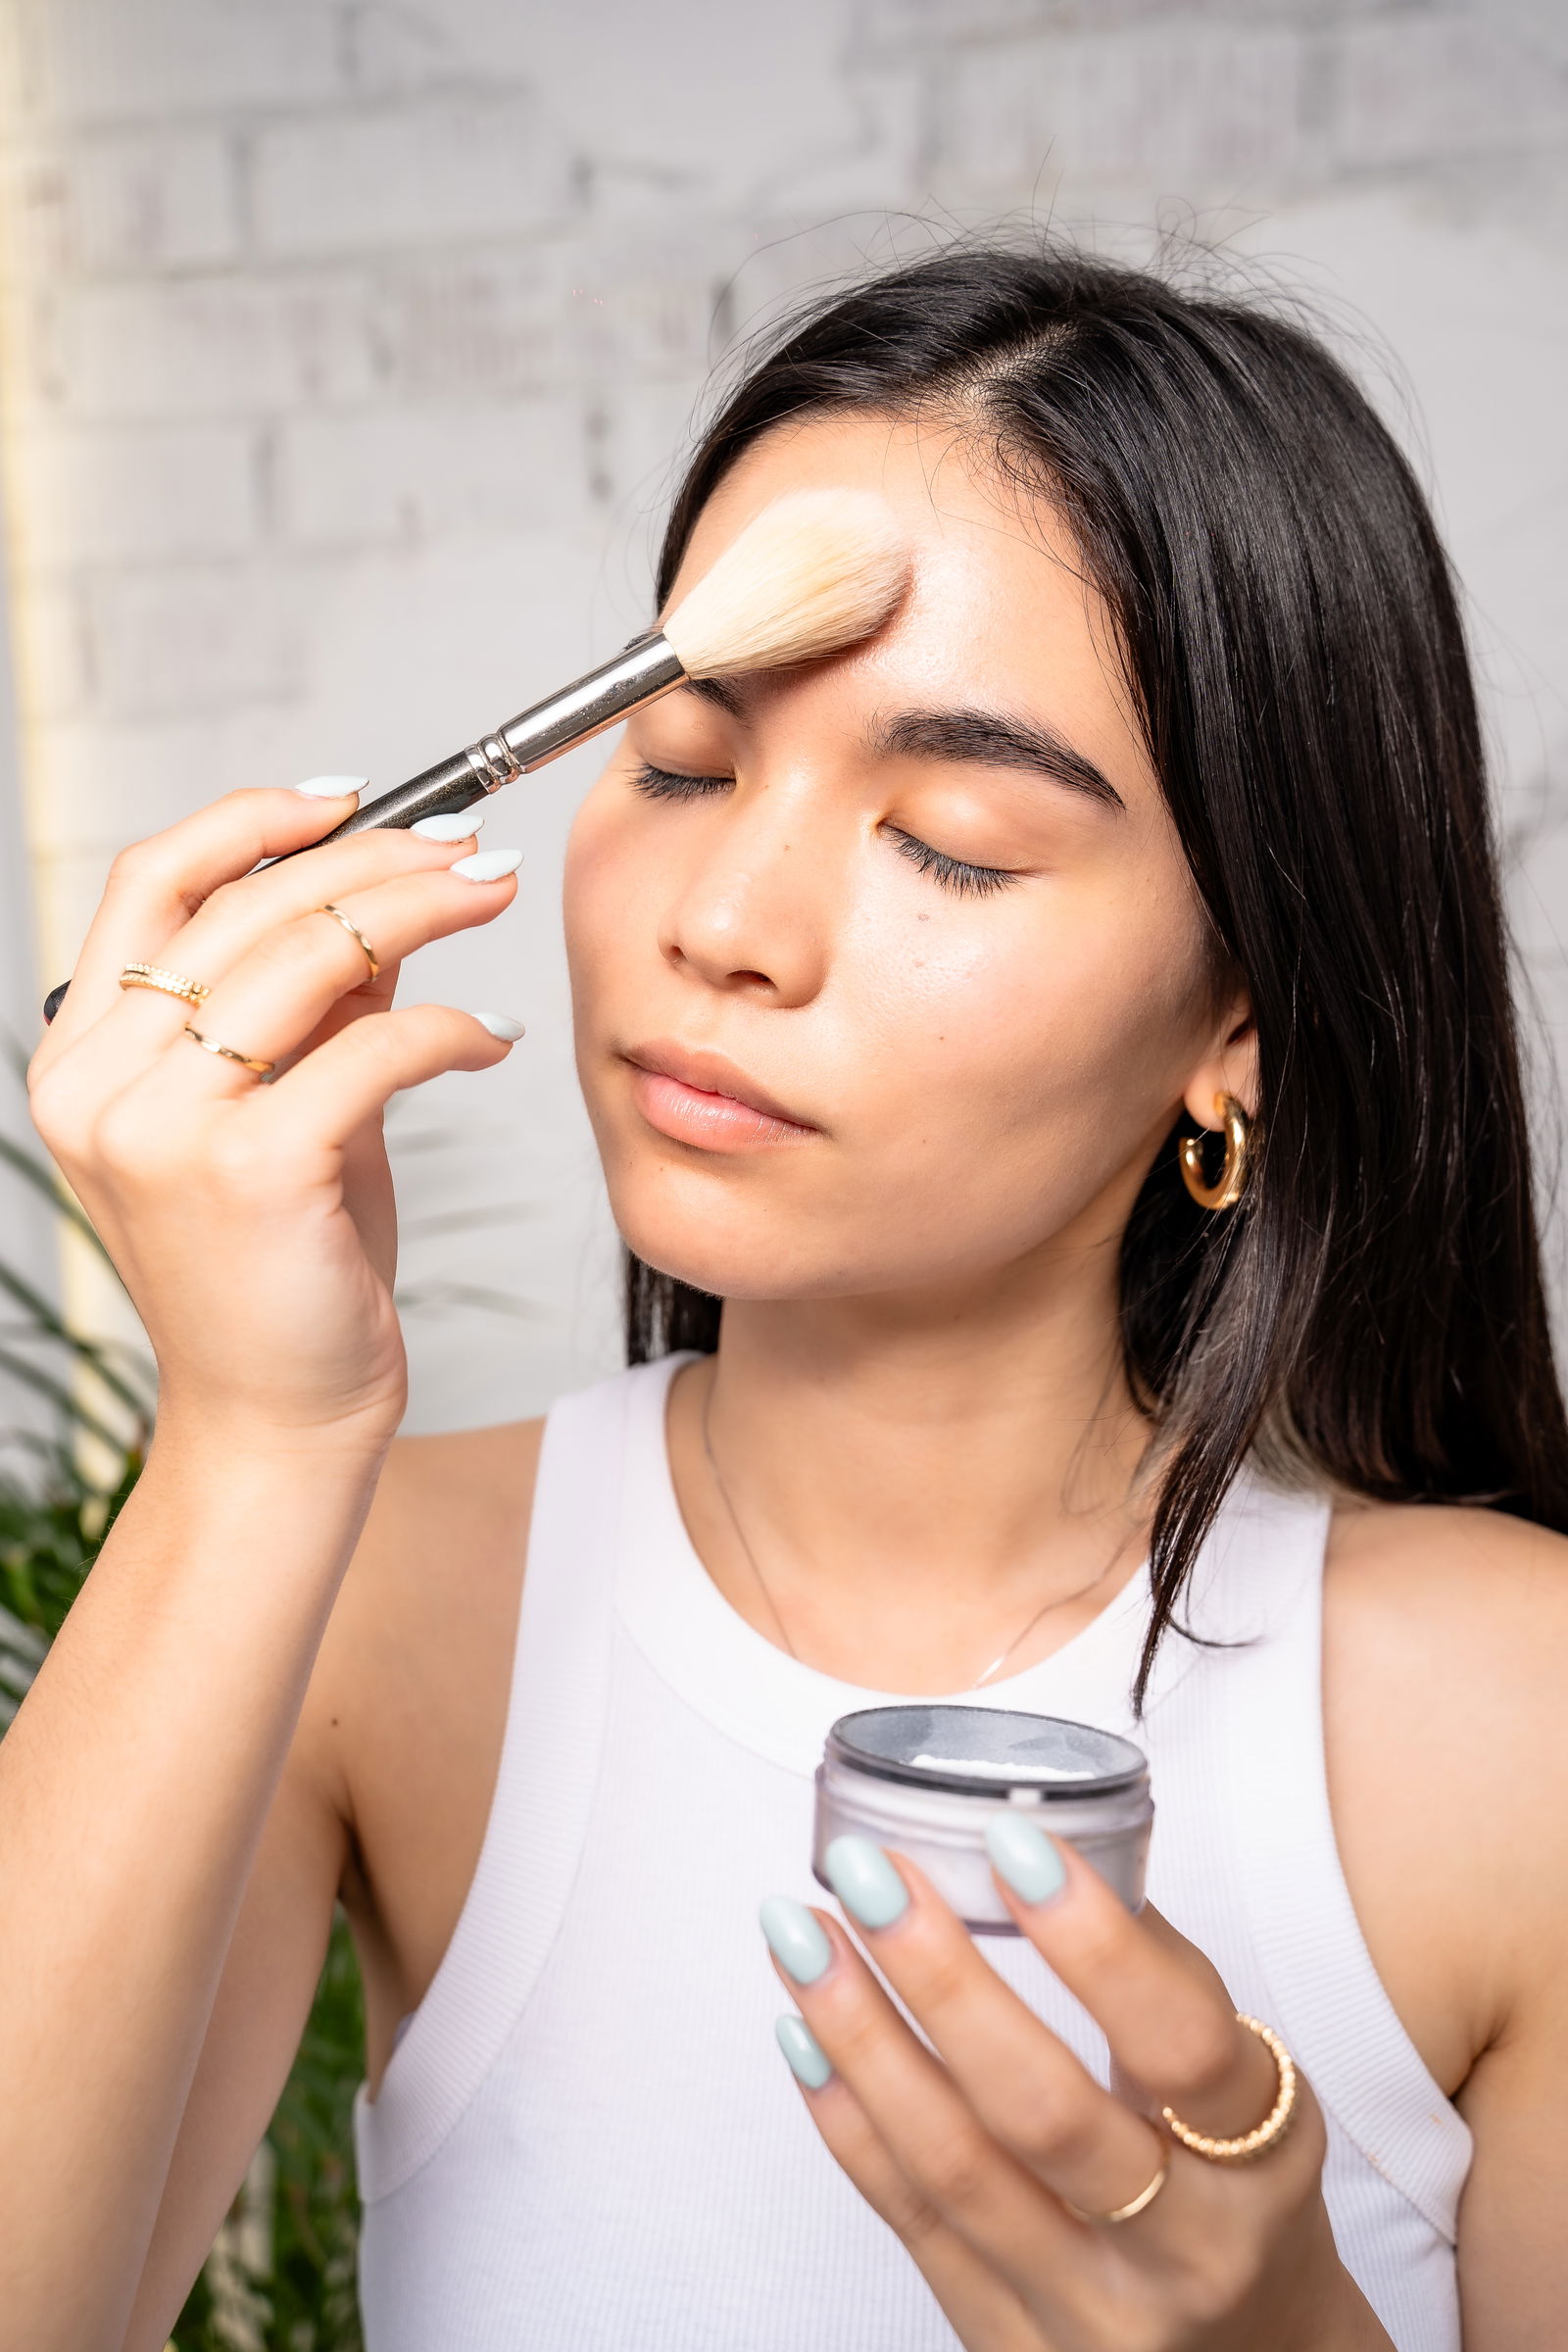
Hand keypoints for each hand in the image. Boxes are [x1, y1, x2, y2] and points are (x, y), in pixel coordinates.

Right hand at [28, 788, 522, 1450]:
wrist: (277, 1421)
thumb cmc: (283, 1269)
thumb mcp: (288, 1109)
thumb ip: (316, 1004)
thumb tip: (388, 889)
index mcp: (82, 1057)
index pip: (151, 883)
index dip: (250, 819)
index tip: (349, 797)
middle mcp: (99, 1085)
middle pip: (246, 903)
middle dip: (376, 857)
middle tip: (471, 849)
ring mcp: (162, 1128)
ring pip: (310, 956)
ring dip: (423, 908)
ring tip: (493, 895)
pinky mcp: (248, 1170)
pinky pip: (374, 1049)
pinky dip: (450, 1030)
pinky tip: (494, 1038)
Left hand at [762, 1827, 1390, 2350]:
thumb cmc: (1239, 2202)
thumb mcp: (1250, 2100)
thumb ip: (1164, 1985)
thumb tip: (1056, 1847)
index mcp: (1258, 2164)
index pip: (1180, 2045)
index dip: (1096, 1944)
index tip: (1014, 1842)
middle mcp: (1179, 2253)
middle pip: (1044, 2113)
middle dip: (943, 1980)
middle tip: (872, 1875)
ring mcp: (1085, 2314)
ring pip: (953, 2168)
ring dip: (862, 2036)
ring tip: (803, 1933)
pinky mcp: (1006, 2346)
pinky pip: (910, 2220)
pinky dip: (847, 2116)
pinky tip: (804, 2031)